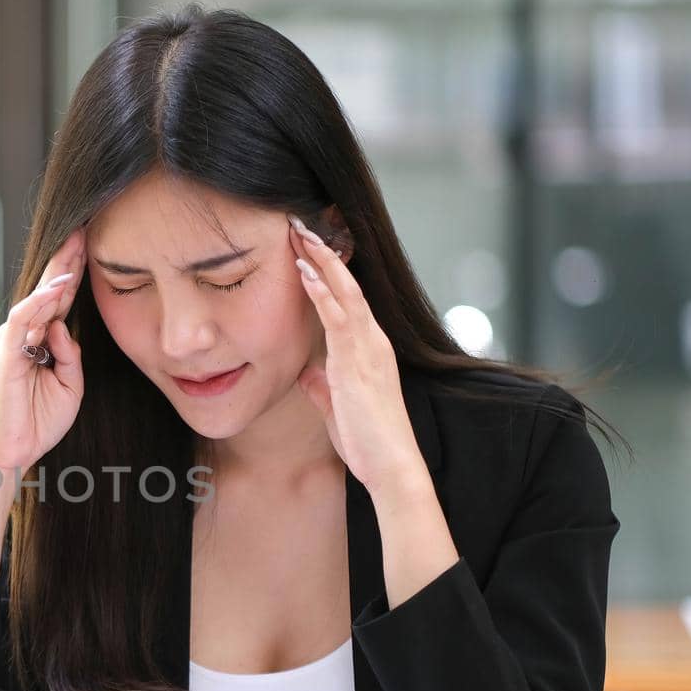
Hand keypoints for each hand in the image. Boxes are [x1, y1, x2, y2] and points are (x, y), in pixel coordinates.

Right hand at [0, 227, 86, 473]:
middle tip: (85, 229)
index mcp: (41, 342)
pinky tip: (59, 284)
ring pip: (37, 297)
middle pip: (49, 290)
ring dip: (56, 270)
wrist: (11, 452)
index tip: (94, 248)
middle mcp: (26, 335)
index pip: (61, 301)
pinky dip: (40, 300)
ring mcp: (14, 342)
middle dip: (67, 260)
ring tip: (75, 244)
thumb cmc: (36, 423)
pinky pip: (23, 318)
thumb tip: (64, 329)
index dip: (77, 275)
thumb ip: (71, 356)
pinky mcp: (6, 353)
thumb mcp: (69, 387)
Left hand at [287, 214, 428, 496]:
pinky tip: (304, 272)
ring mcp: (368, 348)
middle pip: (347, 285)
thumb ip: (324, 387)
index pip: (347, 299)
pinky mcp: (358, 361)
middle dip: (323, 253)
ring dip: (320, 261)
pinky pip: (339, 317)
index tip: (305, 247)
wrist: (391, 465)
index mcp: (368, 349)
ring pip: (345, 292)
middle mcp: (372, 341)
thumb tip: (307, 375)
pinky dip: (321, 292)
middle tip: (299, 225)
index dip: (328, 271)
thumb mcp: (337, 408)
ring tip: (298, 233)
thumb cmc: (367, 441)